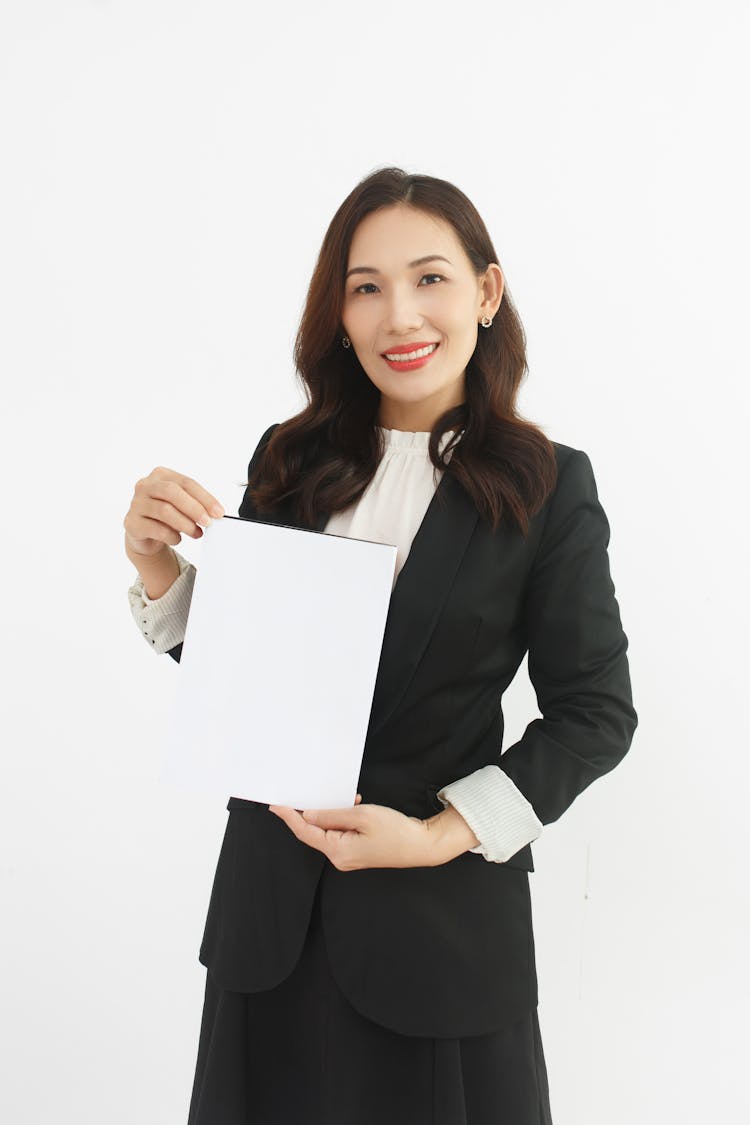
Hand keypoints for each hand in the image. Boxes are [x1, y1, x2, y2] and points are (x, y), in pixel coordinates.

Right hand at [123, 466, 224, 556]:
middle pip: (172, 492)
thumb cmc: (167, 514)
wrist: (144, 533)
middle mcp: (145, 485)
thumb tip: (215, 513)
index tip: (219, 512)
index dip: (205, 498)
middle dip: (194, 508)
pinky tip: (177, 539)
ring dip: (185, 524)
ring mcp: (136, 503)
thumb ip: (196, 504)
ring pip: (164, 511)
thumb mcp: (182, 504)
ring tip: (197, 533)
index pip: (186, 482)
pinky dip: (171, 536)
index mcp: (161, 475)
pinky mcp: (131, 522)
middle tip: (208, 522)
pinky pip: (155, 529)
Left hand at [268, 793, 441, 870]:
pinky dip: (341, 818)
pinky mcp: (356, 852)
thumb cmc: (395, 831)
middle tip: (300, 794)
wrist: (421, 845)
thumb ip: (332, 815)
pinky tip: (352, 805)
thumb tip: (308, 815)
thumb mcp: (362, 816)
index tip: (276, 805)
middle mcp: (339, 858)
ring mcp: (348, 857)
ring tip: (341, 798)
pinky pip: (340, 834)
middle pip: (314, 832)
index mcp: (338, 851)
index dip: (289, 817)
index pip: (305, 832)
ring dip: (330, 813)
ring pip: (327, 831)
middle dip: (308, 812)